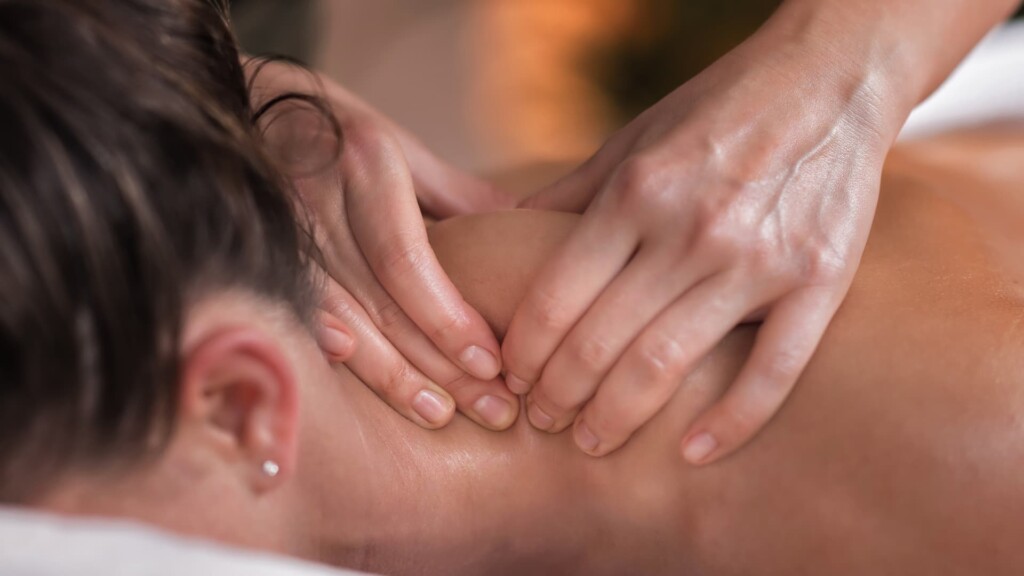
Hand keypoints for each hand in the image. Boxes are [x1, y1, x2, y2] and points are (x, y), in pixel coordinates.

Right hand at [249, 58, 519, 430]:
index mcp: (366, 164)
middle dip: (439, 364)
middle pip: (382, 302)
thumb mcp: (403, 148)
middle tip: (492, 409)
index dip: (448, 319)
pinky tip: (363, 387)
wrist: (245, 102)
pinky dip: (331, 350)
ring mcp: (281, 231)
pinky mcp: (259, 254)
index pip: (407, 262)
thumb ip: (460, 197)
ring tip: (441, 416)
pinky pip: (297, 313)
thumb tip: (528, 229)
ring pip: (342, 320)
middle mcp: (318, 199)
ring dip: (394, 377)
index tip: (493, 364)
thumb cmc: (340, 131)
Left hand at [501, 24, 895, 462]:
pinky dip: (732, 422)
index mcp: (638, 191)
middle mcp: (691, 229)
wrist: (831, 80)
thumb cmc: (718, 111)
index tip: (511, 380)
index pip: (556, 295)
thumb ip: (571, 193)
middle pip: (601, 342)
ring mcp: (757, 259)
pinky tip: (695, 453)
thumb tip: (503, 231)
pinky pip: (772, 370)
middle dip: (557, 394)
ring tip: (591, 442)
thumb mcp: (634, 139)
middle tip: (540, 420)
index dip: (524, 350)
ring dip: (617, 416)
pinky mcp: (818, 281)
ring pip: (668, 364)